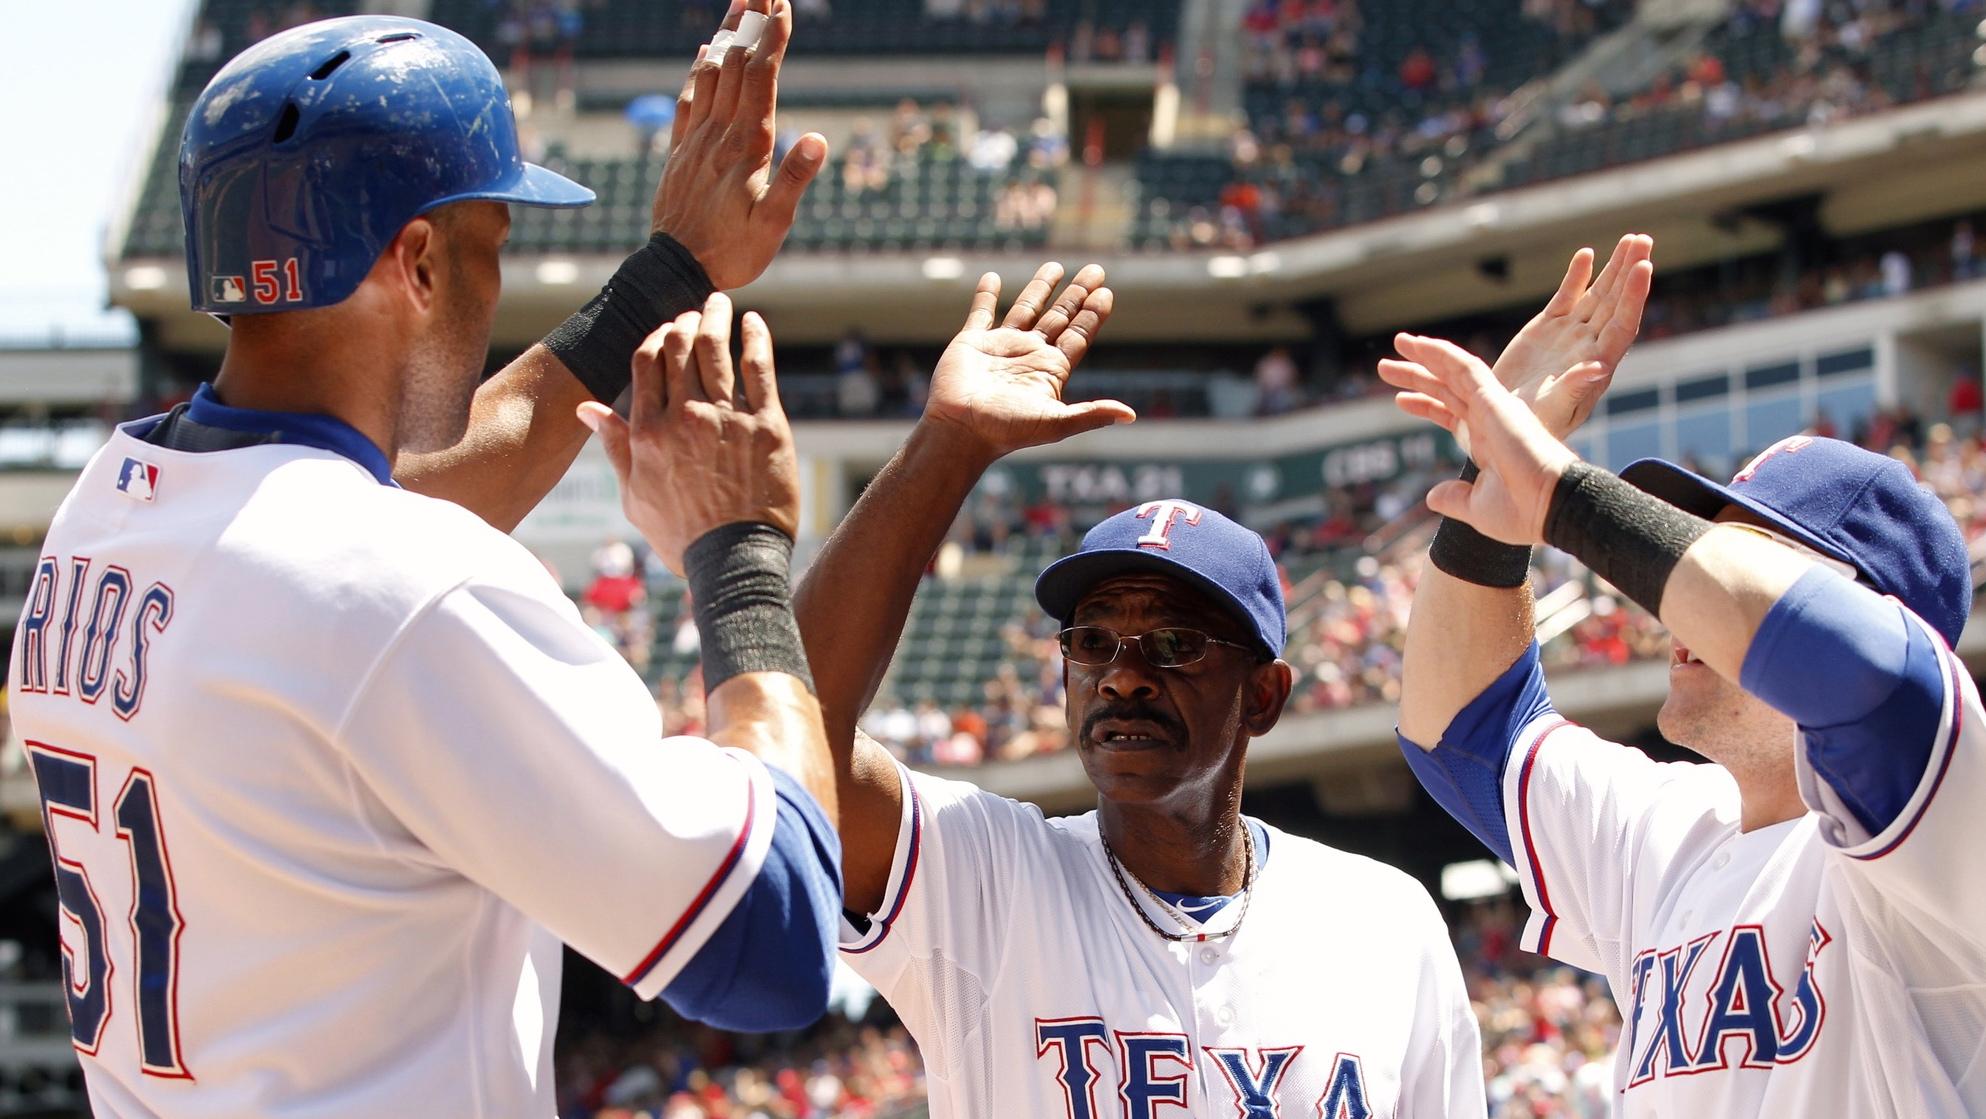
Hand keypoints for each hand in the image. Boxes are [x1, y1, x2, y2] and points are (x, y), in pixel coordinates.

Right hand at [577, 293, 798, 573]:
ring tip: (718, 302)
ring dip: (715, 318)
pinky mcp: (766, 425)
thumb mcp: (634, 494)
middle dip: (684, 321)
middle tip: (694, 312)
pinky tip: (753, 321)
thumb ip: (614, 445)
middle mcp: (685, 417)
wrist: (733, 560)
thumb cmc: (680, 534)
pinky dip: (755, 338)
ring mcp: (727, 418)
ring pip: (716, 349)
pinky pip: (759, 368)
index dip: (654, 338)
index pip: (646, 363)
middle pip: (679, 348)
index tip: (665, 331)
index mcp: (649, 432)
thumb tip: (586, 408)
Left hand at [653, 0, 825, 289]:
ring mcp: (696, 139)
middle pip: (736, 63)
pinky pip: (689, 98)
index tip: (781, 3)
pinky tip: (706, 50)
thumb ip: (794, 180)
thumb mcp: (774, 225)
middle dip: (752, 22)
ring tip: (740, 2)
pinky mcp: (680, 151)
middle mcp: (720, 133)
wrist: (675, 270)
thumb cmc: (733, 252)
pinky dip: (698, 69)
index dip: (772, 38)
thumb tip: (818, 138)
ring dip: (727, 33)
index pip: (762, 78)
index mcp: (747, 146)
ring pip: (711, 73)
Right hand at [922, 263, 1135, 463]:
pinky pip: (980, 313)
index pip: (1078, 335)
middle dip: (1078, 294)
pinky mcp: (971, 343)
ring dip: (1041, 288)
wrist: (960, 433)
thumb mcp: (1054, 423)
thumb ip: (1091, 414)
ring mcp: (1001, 348)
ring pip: (1026, 309)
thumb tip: (1130, 415)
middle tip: (1096, 270)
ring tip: (1056, 266)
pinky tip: (992, 278)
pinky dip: (986, 295)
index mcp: (1050, 370)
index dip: (1093, 314)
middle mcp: (1029, 355)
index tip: (1106, 293)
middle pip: (1060, 317)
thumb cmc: (1006, 431)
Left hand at [1379, 335, 1578, 546]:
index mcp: (1486, 443)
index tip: (1399, 399)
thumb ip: (1453, 499)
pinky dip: (1444, 354)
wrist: (1550, 506)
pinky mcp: (1496, 400)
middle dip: (1418, 374)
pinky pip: (1468, 369)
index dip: (1425, 404)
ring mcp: (1493, 408)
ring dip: (1426, 356)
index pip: (1450, 413)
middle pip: (1447, 389)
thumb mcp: (1477, 508)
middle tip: (1385, 365)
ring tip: (1399, 341)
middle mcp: (1489, 421)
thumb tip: (1431, 496)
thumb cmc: (1523, 512)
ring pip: (1456, 372)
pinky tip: (1423, 345)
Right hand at [1460, 233, 1653, 441]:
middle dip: (1630, 270)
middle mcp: (1589, 344)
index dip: (1634, 296)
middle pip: (1616, 302)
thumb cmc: (1533, 427)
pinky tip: (1587, 255)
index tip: (1643, 268)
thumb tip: (1601, 367)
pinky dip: (1577, 276)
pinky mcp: (1546, 328)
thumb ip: (1576, 389)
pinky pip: (1567, 297)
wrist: (1503, 423)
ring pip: (1598, 295)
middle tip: (1643, 240)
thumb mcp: (1554, 412)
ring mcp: (1570, 334)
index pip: (1622, 324)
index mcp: (1597, 364)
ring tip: (1632, 240)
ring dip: (1614, 268)